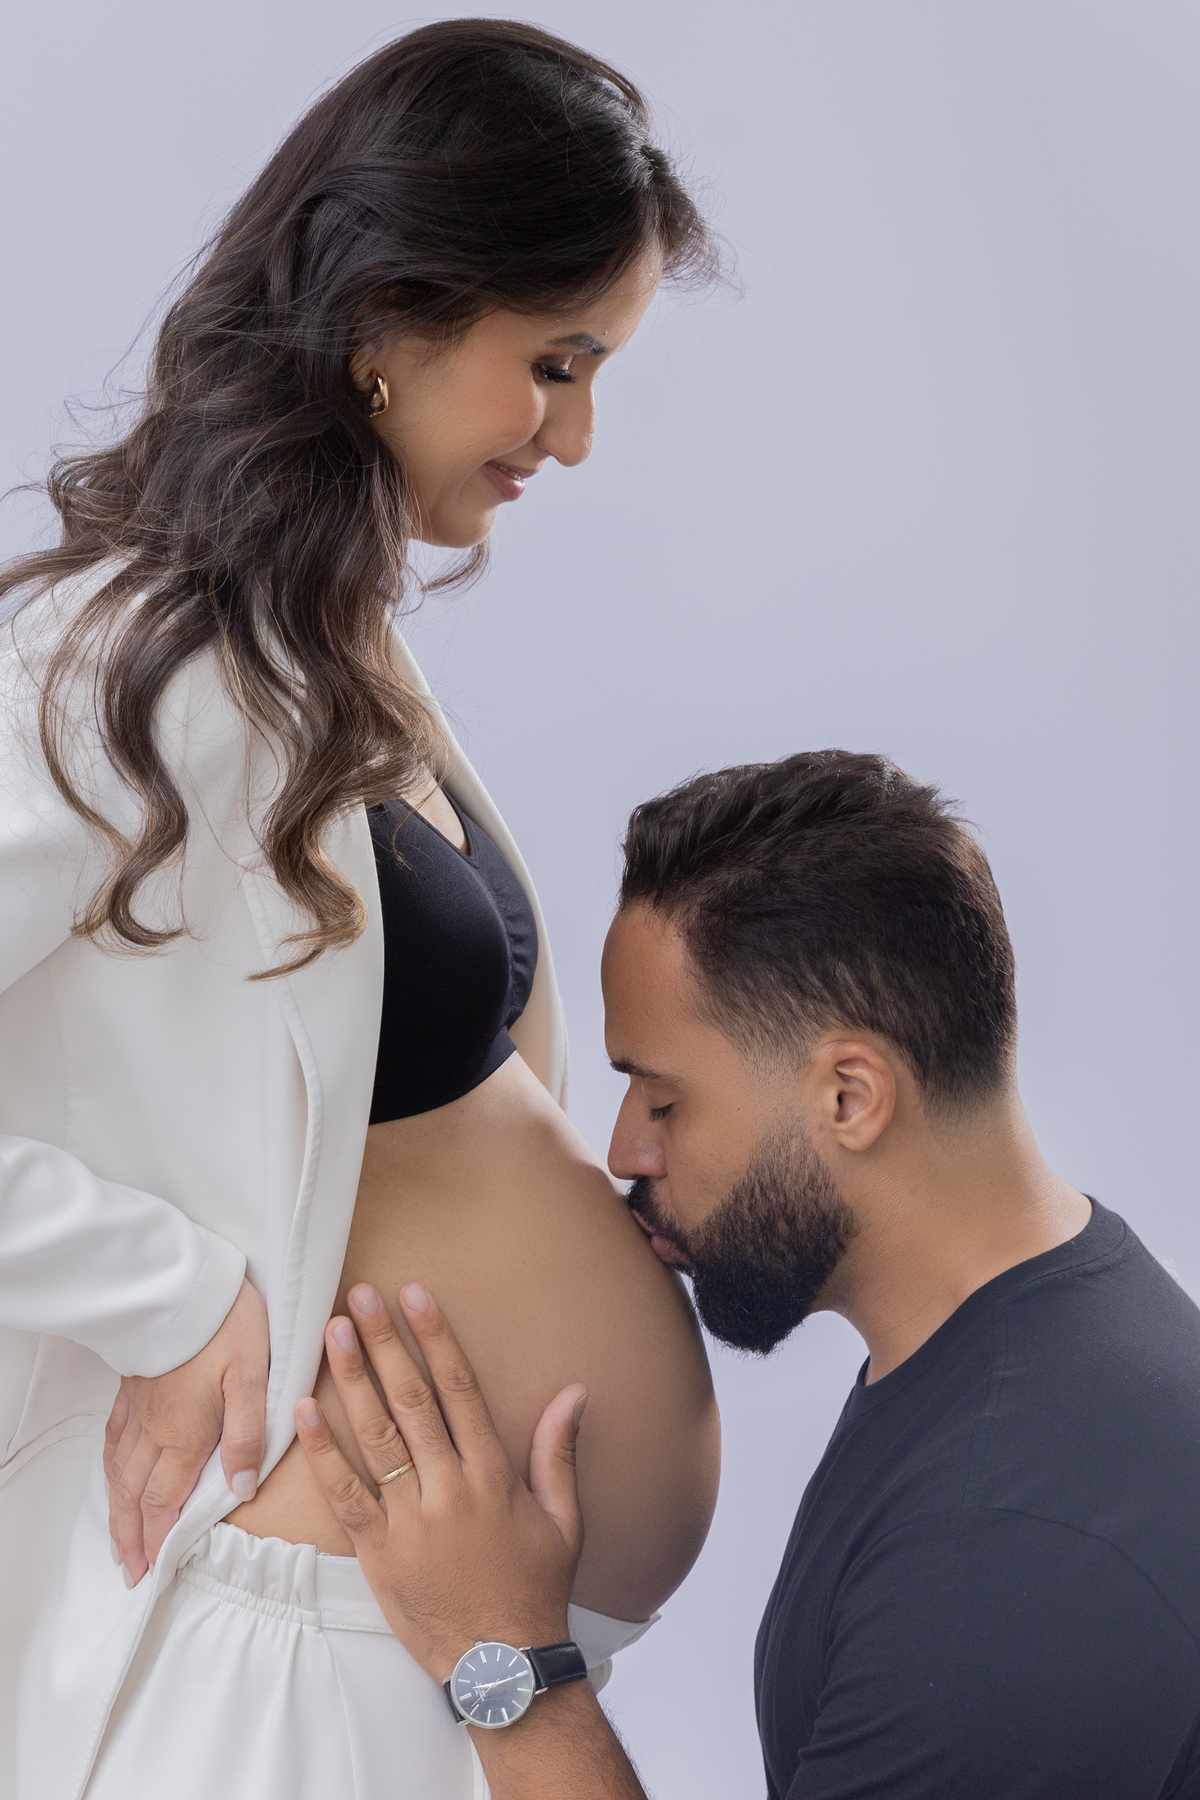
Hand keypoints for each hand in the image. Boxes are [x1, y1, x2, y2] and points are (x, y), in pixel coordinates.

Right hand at [104, 1277, 268, 1583]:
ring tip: (119, 1537)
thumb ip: (247, 1435)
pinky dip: (112, 1466)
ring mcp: (140, 1408)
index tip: (149, 1574)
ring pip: (120, 1471)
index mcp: (184, 1434)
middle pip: (135, 1495)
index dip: (157, 1541)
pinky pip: (116, 1437)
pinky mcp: (134, 1386)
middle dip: (131, 1538)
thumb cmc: (224, 1326)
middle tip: (128, 1572)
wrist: (184, 1282)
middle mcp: (155, 1429)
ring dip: (118, 1509)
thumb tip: (239, 1490)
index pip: (164, 1502)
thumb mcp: (252, 1378)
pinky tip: (114, 1471)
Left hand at [293, 1281, 586, 1680]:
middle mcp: (451, 1488)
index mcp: (494, 1475)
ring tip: (333, 1333)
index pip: (461, 1389)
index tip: (416, 1296)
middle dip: (386, 1342)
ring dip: (353, 1379)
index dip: (436, 1338)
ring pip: (377, 1436)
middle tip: (362, 1296)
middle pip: (413, 1399)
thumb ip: (558, 1451)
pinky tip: (305, 1412)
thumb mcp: (564, 1519)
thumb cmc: (534, 1590)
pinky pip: (346, 1495)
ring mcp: (412, 1520)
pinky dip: (324, 1452)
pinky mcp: (380, 1553)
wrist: (503, 1667)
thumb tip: (575, 1392)